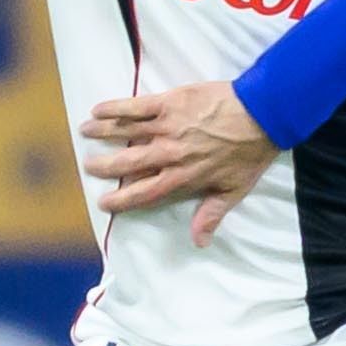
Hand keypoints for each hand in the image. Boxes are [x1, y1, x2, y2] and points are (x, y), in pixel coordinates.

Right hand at [79, 81, 283, 244]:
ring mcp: (167, 127)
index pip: (144, 193)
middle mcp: (169, 154)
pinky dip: (115, 108)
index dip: (122, 199)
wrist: (262, 114)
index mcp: (182, 177)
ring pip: (126, 132)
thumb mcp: (233, 190)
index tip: (104, 203)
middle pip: (128, 164)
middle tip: (88, 166)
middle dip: (104, 166)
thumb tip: (199, 241)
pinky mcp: (170, 103)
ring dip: (102, 132)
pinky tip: (98, 109)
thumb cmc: (249, 153)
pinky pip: (135, 106)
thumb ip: (211, 214)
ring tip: (84, 133)